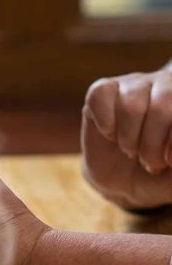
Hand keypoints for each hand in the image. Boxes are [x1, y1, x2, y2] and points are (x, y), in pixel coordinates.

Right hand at [82, 70, 171, 209]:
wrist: (124, 180)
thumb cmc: (161, 174)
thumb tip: (171, 153)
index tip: (169, 161)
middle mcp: (166, 84)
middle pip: (161, 109)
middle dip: (152, 146)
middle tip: (149, 162)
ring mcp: (134, 84)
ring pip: (130, 106)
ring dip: (128, 139)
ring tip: (131, 150)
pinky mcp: (103, 90)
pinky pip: (100, 96)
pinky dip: (105, 123)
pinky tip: (110, 134)